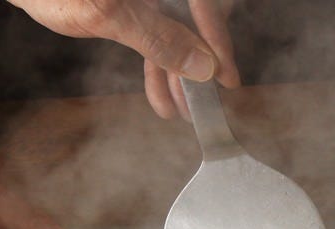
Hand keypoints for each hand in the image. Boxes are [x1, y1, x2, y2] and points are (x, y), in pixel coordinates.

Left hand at [8, 0, 240, 118]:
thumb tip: (200, 66)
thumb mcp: (109, 14)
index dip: (217, 43)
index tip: (225, 77)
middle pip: (195, 23)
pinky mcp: (133, 10)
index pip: (206, 5)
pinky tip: (162, 100)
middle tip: (203, 103)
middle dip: (197, 67)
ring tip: (180, 111)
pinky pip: (155, 40)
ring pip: (176, 37)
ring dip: (177, 76)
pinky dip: (158, 70)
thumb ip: (157, 37)